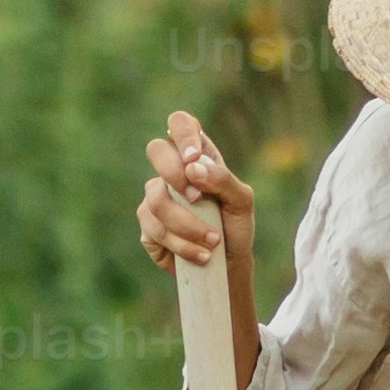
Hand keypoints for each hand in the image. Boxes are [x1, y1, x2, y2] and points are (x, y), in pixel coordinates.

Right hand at [136, 112, 254, 273]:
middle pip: (155, 149)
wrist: (227, 266)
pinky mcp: (148, 227)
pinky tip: (201, 255)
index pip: (180, 123)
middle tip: (197, 198)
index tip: (192, 158)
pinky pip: (156, 229)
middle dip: (175, 175)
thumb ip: (222, 178)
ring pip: (156, 199)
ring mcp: (155, 198)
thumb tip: (192, 169)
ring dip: (188, 224)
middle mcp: (172, 172)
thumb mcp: (242, 201)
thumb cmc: (235, 227)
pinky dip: (183, 244)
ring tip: (213, 241)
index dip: (182, 134)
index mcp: (196, 157)